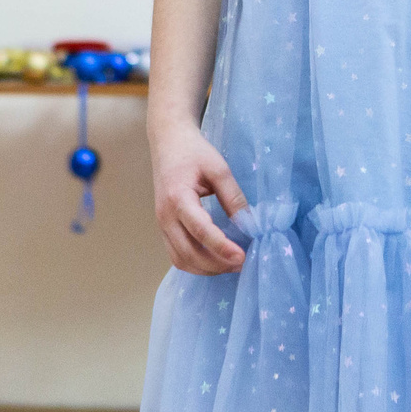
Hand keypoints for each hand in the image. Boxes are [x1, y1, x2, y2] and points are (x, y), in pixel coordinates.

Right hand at [149, 123, 248, 274]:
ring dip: (206, 268)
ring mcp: (161, 224)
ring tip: (231, 265)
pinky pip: (176, 255)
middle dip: (216, 264)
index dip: (222, 247)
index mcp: (178, 198)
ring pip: (181, 259)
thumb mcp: (219, 168)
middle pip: (188, 252)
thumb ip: (233, 197)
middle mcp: (165, 216)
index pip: (201, 231)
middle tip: (242, 263)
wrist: (168, 143)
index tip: (242, 256)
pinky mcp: (163, 228)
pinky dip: (195, 264)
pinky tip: (215, 261)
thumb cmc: (194, 152)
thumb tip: (249, 224)